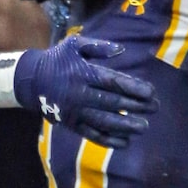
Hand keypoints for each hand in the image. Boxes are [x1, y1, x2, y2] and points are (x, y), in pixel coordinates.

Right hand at [13, 36, 155, 147]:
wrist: (32, 80)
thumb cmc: (58, 59)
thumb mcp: (74, 45)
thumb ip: (98, 47)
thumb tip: (121, 50)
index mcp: (84, 73)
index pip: (113, 82)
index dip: (133, 88)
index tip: (151, 93)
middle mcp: (80, 94)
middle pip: (112, 103)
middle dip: (136, 106)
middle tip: (155, 108)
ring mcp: (76, 112)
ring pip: (104, 121)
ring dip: (125, 125)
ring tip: (143, 127)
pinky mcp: (71, 124)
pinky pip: (91, 134)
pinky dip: (108, 140)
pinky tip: (124, 142)